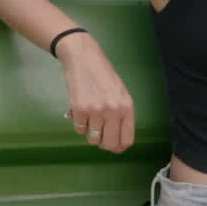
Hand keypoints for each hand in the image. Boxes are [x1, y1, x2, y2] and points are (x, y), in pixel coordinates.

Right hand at [60, 35, 135, 152]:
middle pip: (109, 144)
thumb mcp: (120, 93)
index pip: (127, 140)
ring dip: (90, 133)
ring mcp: (96, 111)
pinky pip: (79, 130)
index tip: (113, 146)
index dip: (119, 147)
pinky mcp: (80, 110)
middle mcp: (114, 110)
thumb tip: (117, 139)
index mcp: (127, 107)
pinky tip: (81, 112)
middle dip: (103, 144)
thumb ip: (121, 115)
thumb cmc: (102, 75)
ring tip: (90, 118)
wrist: (84, 58)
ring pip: (93, 139)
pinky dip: (79, 124)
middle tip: (99, 136)